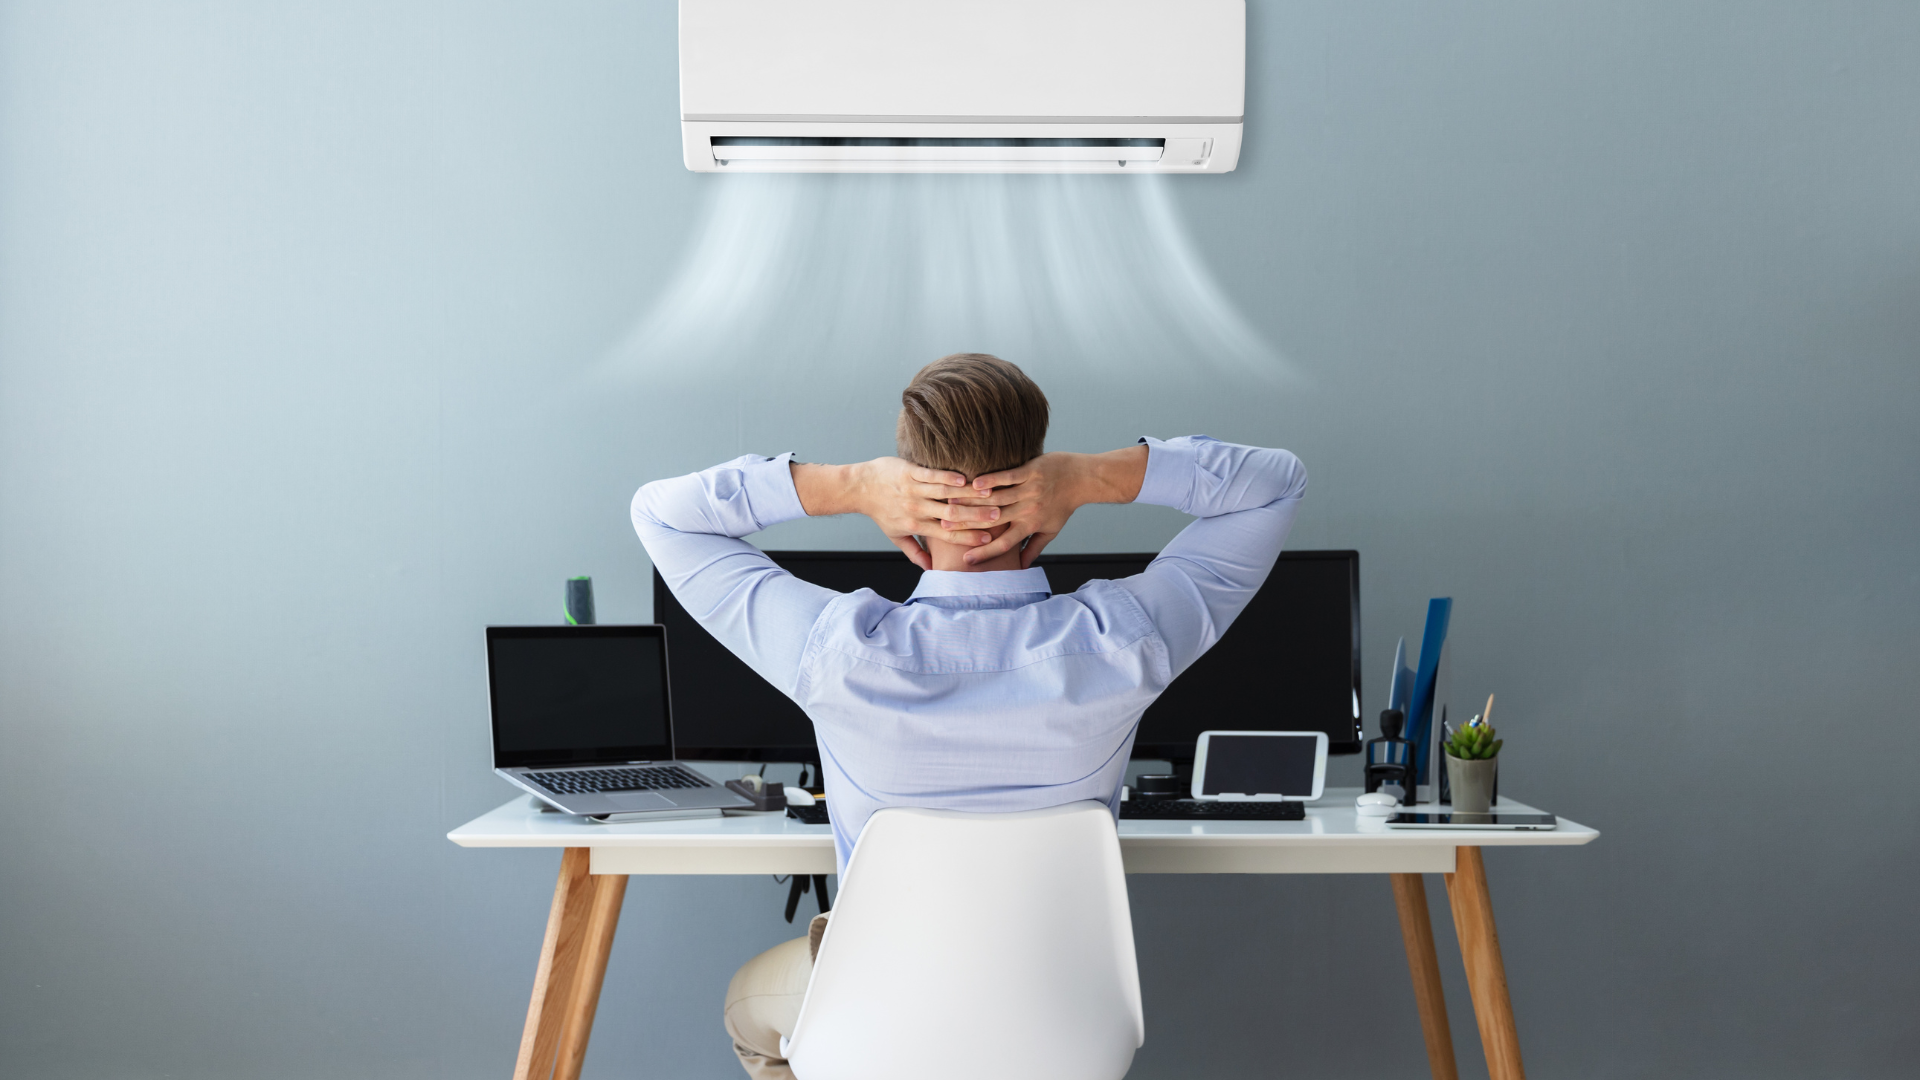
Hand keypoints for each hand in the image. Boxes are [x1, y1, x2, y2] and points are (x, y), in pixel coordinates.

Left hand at [850, 457, 1002, 569]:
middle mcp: (916, 509)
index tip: (989, 539)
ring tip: (990, 495)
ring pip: (944, 495)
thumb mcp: (896, 536)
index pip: (947, 535)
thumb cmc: (881, 512)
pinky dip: (948, 477)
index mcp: (916, 526)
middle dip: (975, 517)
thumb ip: (915, 552)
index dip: (969, 537)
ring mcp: (913, 490)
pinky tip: (964, 479)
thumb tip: (930, 569)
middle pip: (950, 515)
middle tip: (998, 516)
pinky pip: (931, 475)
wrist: (860, 488)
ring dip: (968, 496)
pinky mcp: (909, 472)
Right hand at [957, 445, 1148, 566]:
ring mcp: (1029, 490)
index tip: (966, 560)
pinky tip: (974, 482)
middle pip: (994, 521)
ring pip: (997, 499)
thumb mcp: (1050, 530)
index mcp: (1030, 525)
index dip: (985, 552)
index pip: (1005, 543)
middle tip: (945, 528)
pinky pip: (1008, 477)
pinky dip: (991, 480)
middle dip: (969, 525)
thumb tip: (1021, 567)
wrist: (1082, 479)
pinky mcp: (1031, 471)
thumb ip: (1033, 547)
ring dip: (974, 502)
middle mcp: (1028, 510)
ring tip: (952, 505)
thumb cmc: (1063, 505)